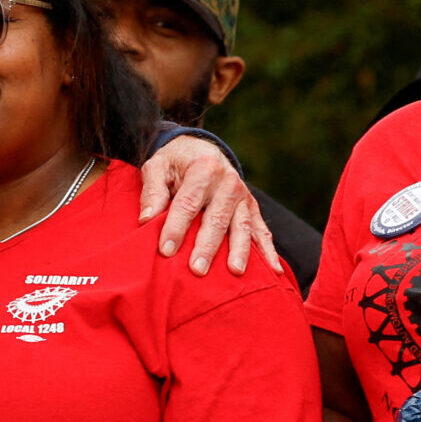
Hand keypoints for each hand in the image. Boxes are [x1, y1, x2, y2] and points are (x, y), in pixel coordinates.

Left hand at [139, 136, 281, 275]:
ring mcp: (243, 196)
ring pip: (242, 226)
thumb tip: (146, 219)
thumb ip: (152, 192)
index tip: (166, 251)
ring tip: (234, 271)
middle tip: (197, 269)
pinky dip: (268, 250)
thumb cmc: (175, 163)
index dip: (176, 228)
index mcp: (203, 169)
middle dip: (207, 245)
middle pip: (217, 218)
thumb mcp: (157, 167)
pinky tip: (274, 270)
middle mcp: (228, 182)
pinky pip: (262, 230)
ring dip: (239, 250)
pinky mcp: (251, 208)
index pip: (188, 203)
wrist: (201, 149)